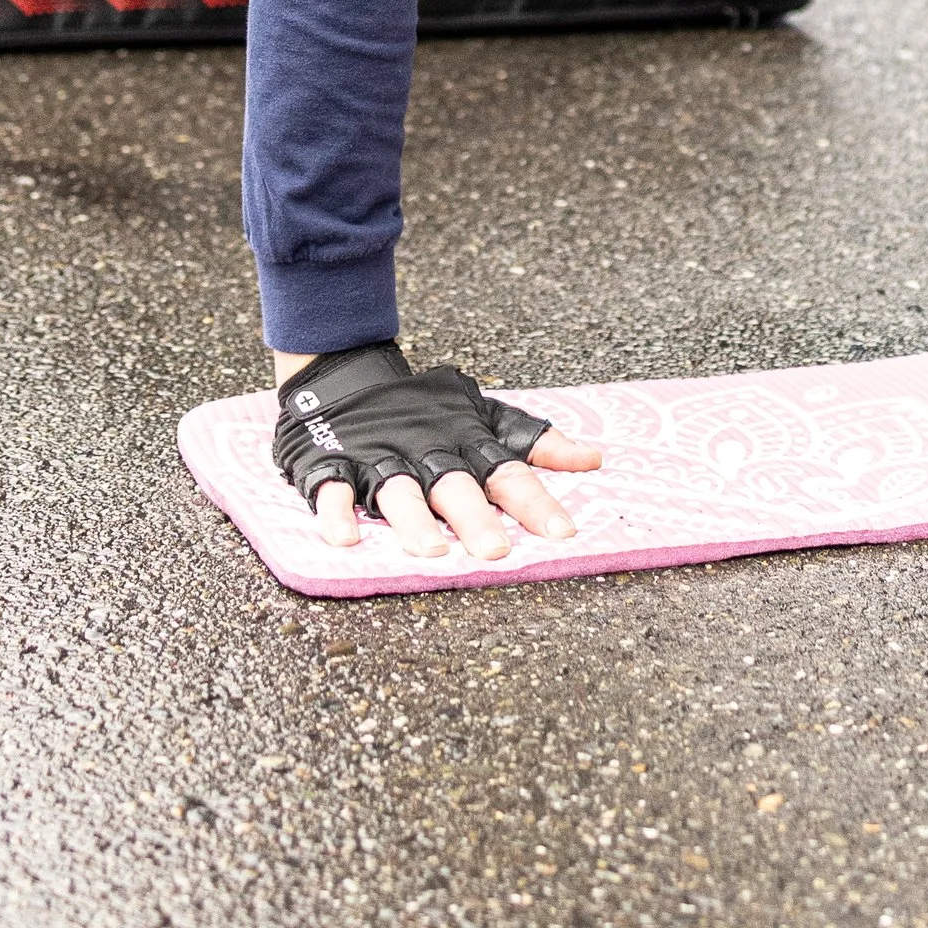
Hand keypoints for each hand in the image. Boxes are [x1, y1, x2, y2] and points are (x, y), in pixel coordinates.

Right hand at [316, 426, 602, 565]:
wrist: (347, 375)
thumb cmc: (425, 409)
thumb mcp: (485, 416)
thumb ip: (537, 442)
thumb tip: (594, 460)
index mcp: (465, 443)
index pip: (509, 473)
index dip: (535, 503)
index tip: (563, 532)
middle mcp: (427, 453)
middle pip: (454, 487)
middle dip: (475, 519)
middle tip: (494, 552)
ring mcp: (381, 458)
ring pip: (399, 491)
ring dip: (414, 522)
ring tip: (431, 551)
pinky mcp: (336, 465)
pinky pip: (333, 489)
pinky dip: (337, 512)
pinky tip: (345, 537)